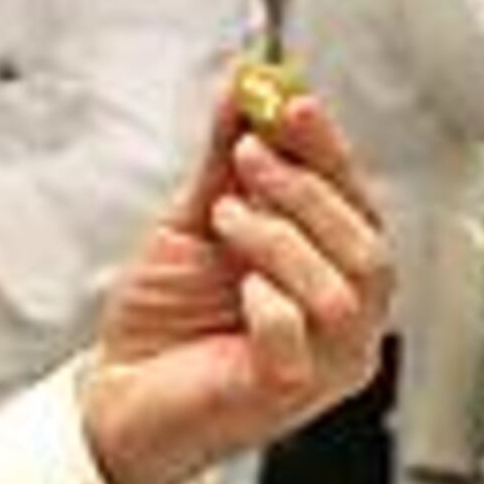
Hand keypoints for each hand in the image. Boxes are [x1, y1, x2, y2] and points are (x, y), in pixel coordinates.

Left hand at [79, 81, 392, 483]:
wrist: (113, 396)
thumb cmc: (163, 322)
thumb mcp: (195, 221)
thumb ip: (224, 160)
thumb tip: (243, 88)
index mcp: (334, 274)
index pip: (360, 205)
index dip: (330, 151)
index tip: (290, 104)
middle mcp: (344, 322)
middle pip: (370, 248)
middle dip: (307, 190)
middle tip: (248, 156)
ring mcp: (325, 365)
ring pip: (343, 292)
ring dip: (280, 240)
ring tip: (226, 220)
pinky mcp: (287, 396)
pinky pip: (300, 340)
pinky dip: (268, 305)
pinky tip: (239, 293)